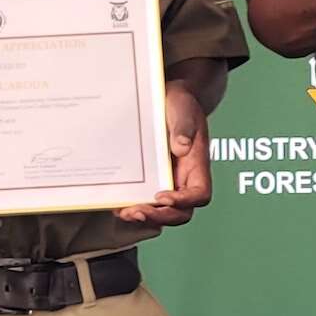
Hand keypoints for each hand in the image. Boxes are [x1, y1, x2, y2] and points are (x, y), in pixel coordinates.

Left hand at [116, 81, 214, 233]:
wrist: (167, 98)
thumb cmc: (179, 104)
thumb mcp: (183, 110)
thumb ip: (184, 128)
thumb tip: (181, 148)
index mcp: (197, 165)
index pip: (199, 194)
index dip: (183, 201)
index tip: (161, 196)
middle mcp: (184, 179)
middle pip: (180, 212)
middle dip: (160, 217)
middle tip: (137, 212)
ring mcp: (167, 181)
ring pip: (161, 211)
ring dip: (144, 216)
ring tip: (124, 213)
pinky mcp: (150, 179)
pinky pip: (144, 200)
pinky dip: (132, 206)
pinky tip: (116, 204)